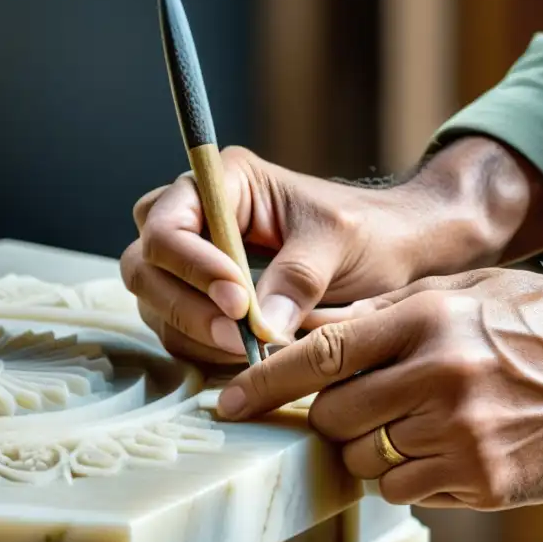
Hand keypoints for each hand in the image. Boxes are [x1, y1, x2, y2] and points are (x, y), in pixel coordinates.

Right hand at [121, 138, 542, 362]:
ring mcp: (197, 262)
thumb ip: (299, 276)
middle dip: (184, 304)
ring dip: (192, 332)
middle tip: (237, 336)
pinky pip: (180, 329)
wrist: (396, 256)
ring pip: (156, 301)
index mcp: (225, 183)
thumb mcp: (340, 243)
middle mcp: (199, 217)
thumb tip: (263, 324)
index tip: (236, 300)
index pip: (168, 222)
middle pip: (146, 263)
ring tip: (247, 352)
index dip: (191, 264)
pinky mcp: (205, 302)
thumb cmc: (371, 234)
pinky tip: (243, 358)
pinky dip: (203, 347)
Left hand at [215, 270, 542, 508]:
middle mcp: (440, 378)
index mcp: (429, 321)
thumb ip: (379, 316)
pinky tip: (444, 449)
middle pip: (333, 417)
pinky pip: (407, 491)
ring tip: (414, 423)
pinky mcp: (484, 481)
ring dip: (371, 449)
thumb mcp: (458, 294)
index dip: (264, 382)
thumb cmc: (532, 321)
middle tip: (352, 407)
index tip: (227, 404)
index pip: (321, 354)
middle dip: (327, 417)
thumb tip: (302, 330)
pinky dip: (409, 476)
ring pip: (366, 461)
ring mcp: (463, 436)